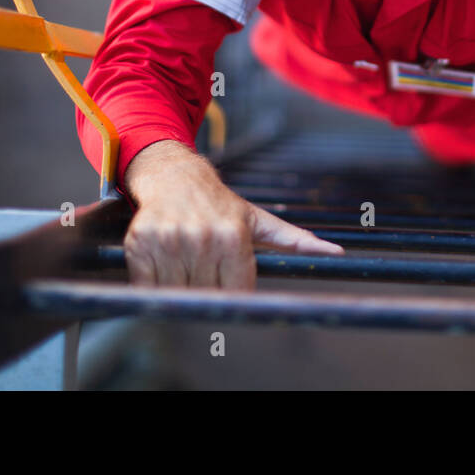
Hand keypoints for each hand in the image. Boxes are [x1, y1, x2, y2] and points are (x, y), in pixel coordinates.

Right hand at [123, 140, 343, 288]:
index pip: (236, 293)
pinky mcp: (140, 244)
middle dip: (207, 289)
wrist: (175, 177)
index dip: (233, 293)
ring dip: (181, 287)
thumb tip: (334, 253)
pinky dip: (154, 284)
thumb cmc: (221, 205)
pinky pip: (147, 286)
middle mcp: (202, 239)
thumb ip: (296, 241)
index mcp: (233, 237)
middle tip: (206, 269)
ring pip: (177, 294)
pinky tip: (165, 263)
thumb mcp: (259, 221)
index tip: (229, 285)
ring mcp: (169, 241)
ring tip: (187, 263)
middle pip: (206, 296)